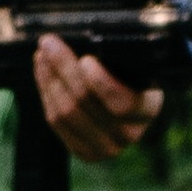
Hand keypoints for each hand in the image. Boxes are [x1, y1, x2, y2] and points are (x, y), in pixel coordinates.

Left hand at [35, 34, 160, 162]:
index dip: (101, 83)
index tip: (85, 59)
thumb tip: (83, 38)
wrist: (125, 100)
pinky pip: (56, 122)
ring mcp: (106, 147)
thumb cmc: (129, 72)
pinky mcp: (84, 151)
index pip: (123, 103)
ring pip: (66, 113)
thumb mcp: (131, 61)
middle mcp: (129, 133)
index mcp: (148, 109)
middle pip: (85, 103)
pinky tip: (43, 72)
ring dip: (49, 79)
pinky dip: (45, 93)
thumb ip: (116, 53)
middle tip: (49, 43)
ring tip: (43, 55)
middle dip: (63, 68)